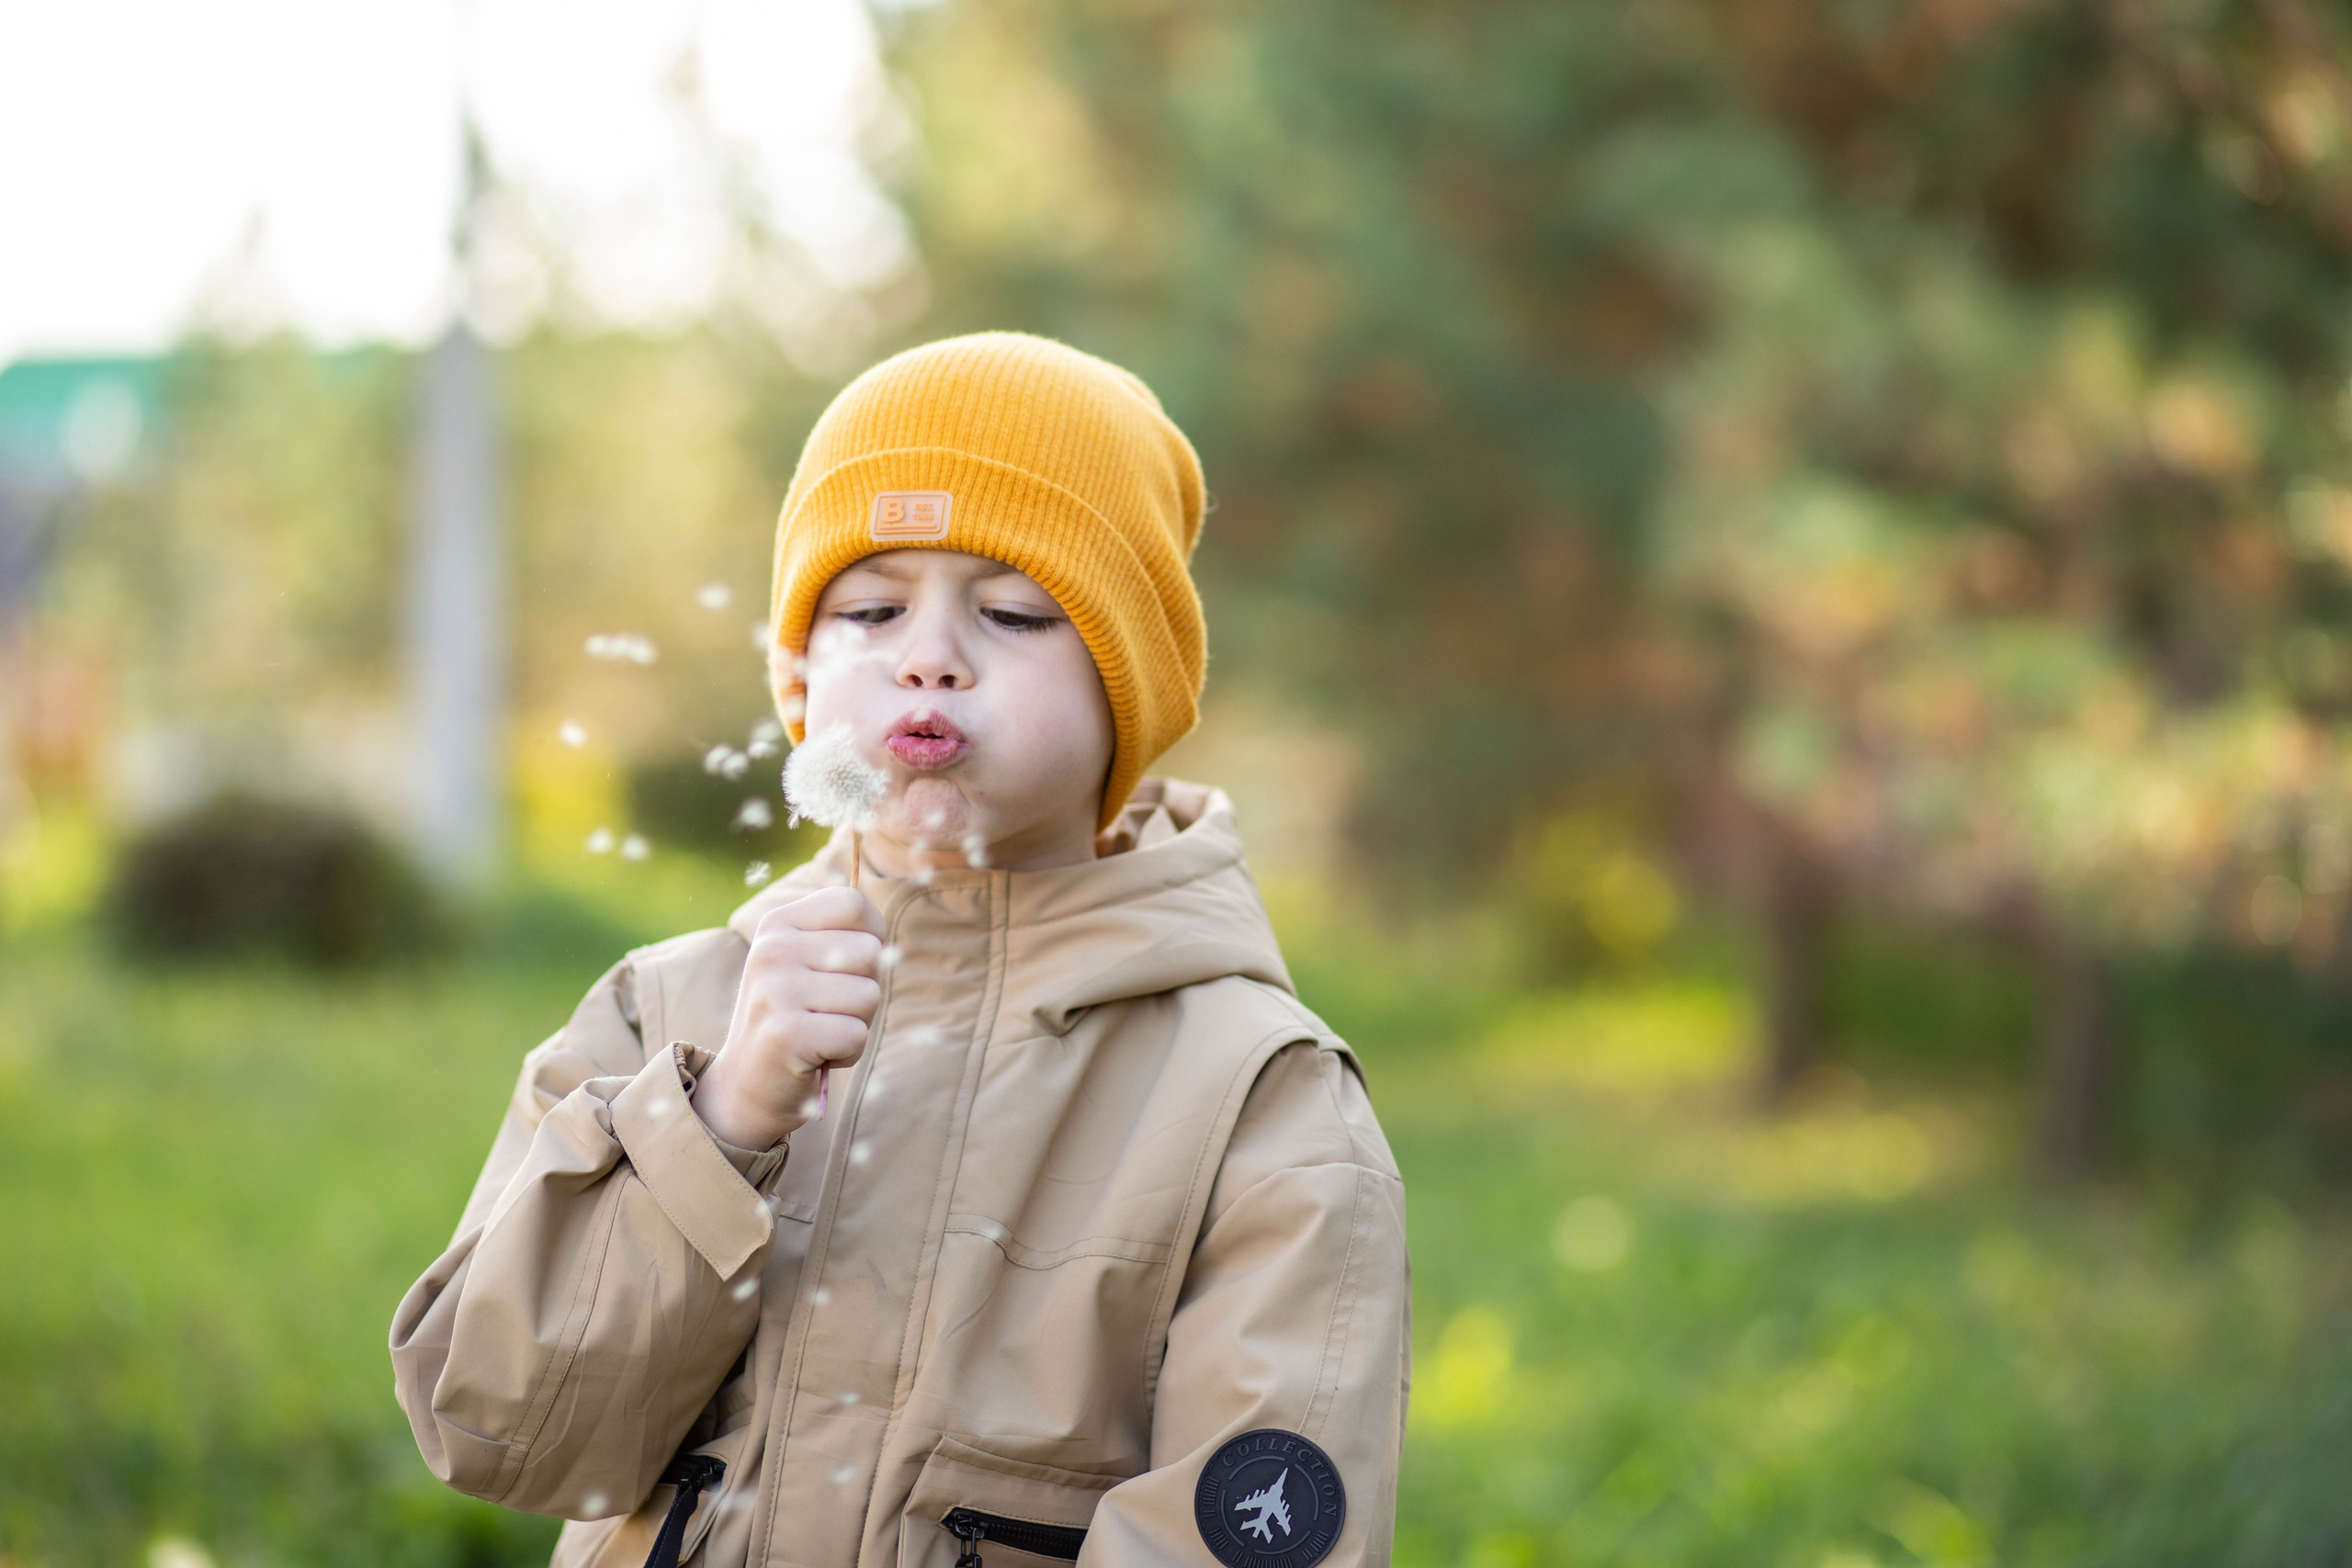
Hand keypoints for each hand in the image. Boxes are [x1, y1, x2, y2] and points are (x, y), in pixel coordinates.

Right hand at [695, 886, 884, 1151]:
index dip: (871, 936)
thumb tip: (886, 946)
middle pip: (870, 952)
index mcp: (778, 923)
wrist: (747, 1085)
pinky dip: (848, 1053)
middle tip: (826, 1011)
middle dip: (863, 989)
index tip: (847, 967)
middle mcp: (771, 949)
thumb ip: (847, 937)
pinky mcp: (785, 1034)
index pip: (853, 903)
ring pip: (869, 995)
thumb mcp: (811, 964)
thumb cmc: (797, 1018)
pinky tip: (816, 1055)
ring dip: (856, 1023)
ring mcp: (774, 990)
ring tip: (820, 1033)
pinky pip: (856, 1034)